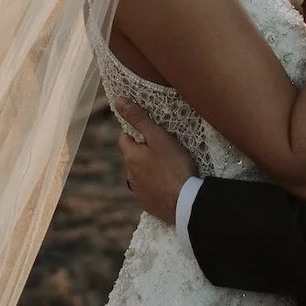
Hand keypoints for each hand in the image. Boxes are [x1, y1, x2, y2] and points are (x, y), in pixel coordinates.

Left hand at [116, 98, 197, 225]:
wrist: (186, 203)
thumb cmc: (174, 166)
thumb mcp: (159, 137)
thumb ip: (139, 119)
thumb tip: (119, 101)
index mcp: (131, 157)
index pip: (124, 138)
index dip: (136, 131)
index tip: (151, 131)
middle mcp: (130, 175)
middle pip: (133, 156)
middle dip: (144, 150)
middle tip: (165, 147)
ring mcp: (139, 192)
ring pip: (141, 173)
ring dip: (150, 168)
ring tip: (170, 166)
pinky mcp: (150, 205)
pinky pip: (149, 190)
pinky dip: (156, 185)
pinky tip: (170, 183)